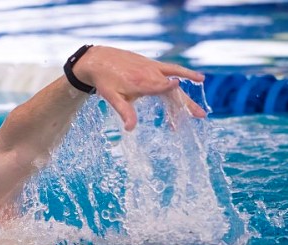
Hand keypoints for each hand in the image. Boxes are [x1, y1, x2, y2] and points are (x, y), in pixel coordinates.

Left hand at [73, 46, 206, 130]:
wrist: (100, 60)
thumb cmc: (106, 81)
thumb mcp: (113, 98)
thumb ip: (125, 112)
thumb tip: (130, 129)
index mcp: (140, 82)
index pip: (159, 86)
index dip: (167, 86)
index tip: (177, 85)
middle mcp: (150, 74)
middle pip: (172, 90)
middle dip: (186, 103)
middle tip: (200, 116)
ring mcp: (154, 68)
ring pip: (177, 81)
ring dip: (188, 96)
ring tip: (201, 110)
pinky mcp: (154, 64)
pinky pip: (173, 69)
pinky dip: (186, 74)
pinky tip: (198, 79)